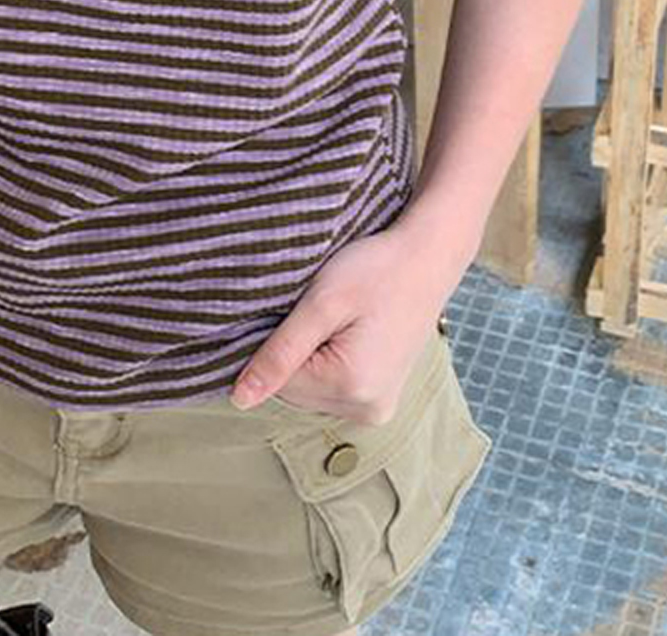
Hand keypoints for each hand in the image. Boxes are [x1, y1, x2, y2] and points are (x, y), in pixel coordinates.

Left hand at [229, 213, 465, 422]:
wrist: (427, 258)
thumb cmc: (375, 270)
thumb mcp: (320, 304)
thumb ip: (279, 355)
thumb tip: (239, 400)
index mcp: (352, 388)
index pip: (277, 382)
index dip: (274, 342)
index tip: (294, 309)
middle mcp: (367, 409)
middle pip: (294, 391)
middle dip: (292, 352)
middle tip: (316, 309)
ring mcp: (378, 407)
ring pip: (310, 390)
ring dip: (308, 356)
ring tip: (334, 318)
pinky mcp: (381, 396)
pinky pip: (332, 387)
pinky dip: (326, 361)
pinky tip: (343, 330)